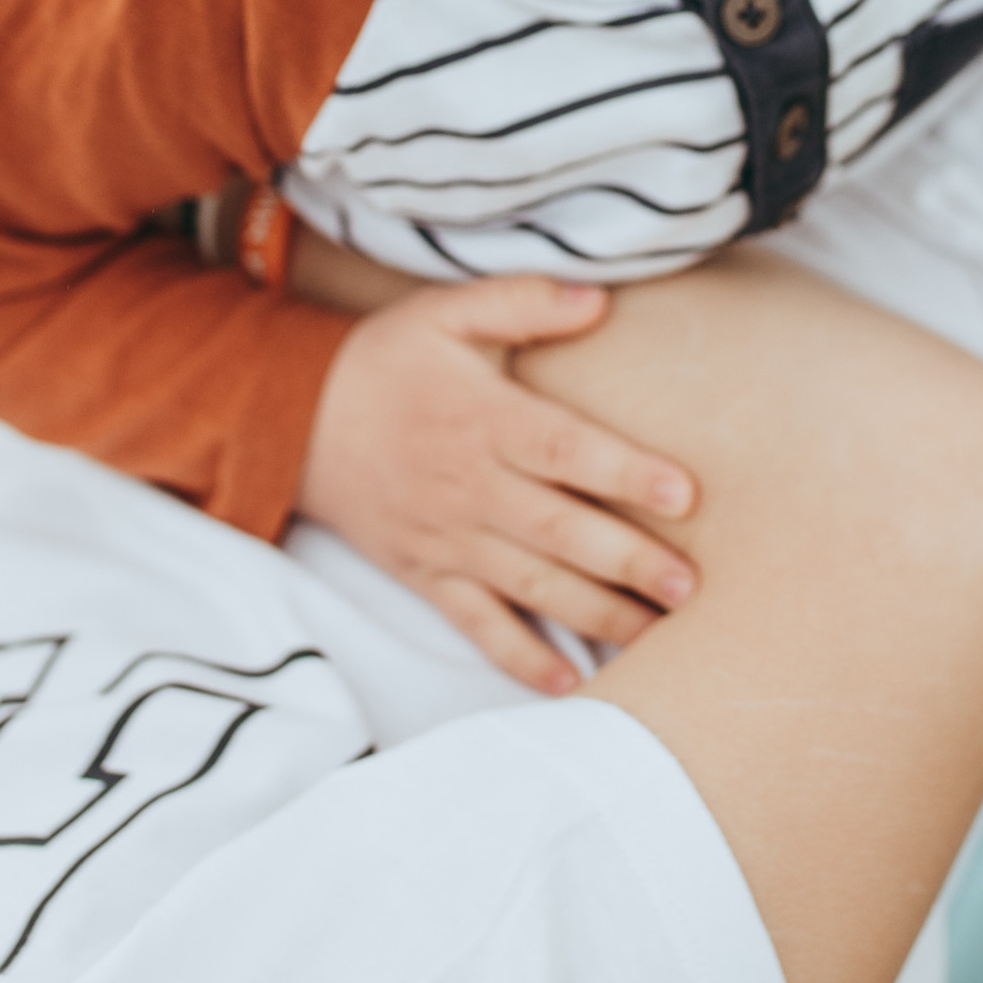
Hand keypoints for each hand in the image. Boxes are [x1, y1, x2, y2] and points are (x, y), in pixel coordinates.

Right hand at [296, 275, 698, 694]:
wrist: (292, 421)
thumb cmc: (387, 360)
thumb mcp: (446, 312)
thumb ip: (522, 302)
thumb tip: (597, 297)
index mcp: (484, 419)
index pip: (564, 449)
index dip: (624, 472)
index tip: (685, 494)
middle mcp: (471, 486)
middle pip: (558, 530)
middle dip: (627, 562)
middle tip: (689, 587)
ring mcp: (449, 539)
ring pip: (530, 587)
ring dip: (595, 614)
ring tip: (657, 636)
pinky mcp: (427, 575)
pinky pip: (477, 625)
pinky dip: (520, 658)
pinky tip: (569, 684)